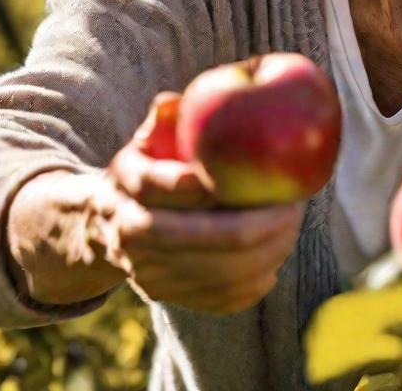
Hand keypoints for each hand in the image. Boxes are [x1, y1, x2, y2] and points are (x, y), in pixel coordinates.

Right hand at [87, 92, 305, 314]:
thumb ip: (164, 117)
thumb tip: (173, 101)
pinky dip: (250, 285)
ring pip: (212, 273)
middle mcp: (129, 231)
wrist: (108, 224)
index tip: (259, 171)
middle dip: (254, 225)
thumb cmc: (150, 166)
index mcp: (127, 182)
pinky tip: (274, 263)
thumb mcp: (147, 137)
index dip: (214, 182)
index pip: (171, 185)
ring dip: (262, 254)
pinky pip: (214, 299)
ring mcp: (146, 270)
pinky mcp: (164, 296)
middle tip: (293, 208)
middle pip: (199, 236)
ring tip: (292, 230)